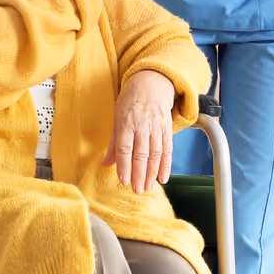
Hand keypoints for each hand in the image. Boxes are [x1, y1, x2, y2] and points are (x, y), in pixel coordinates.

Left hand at [105, 70, 176, 193]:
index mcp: (126, 123)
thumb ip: (114, 143)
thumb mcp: (117, 118)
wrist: (151, 83)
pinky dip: (166, 165)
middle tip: (137, 190)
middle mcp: (142, 126)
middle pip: (141, 154)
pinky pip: (168, 150)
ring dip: (152, 173)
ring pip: (155, 154)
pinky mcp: (167, 128)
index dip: (124, 165)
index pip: (125, 148)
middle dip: (139, 174)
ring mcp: (156, 127)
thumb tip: (105, 164)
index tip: (124, 181)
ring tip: (148, 187)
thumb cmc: (130, 102)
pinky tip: (163, 178)